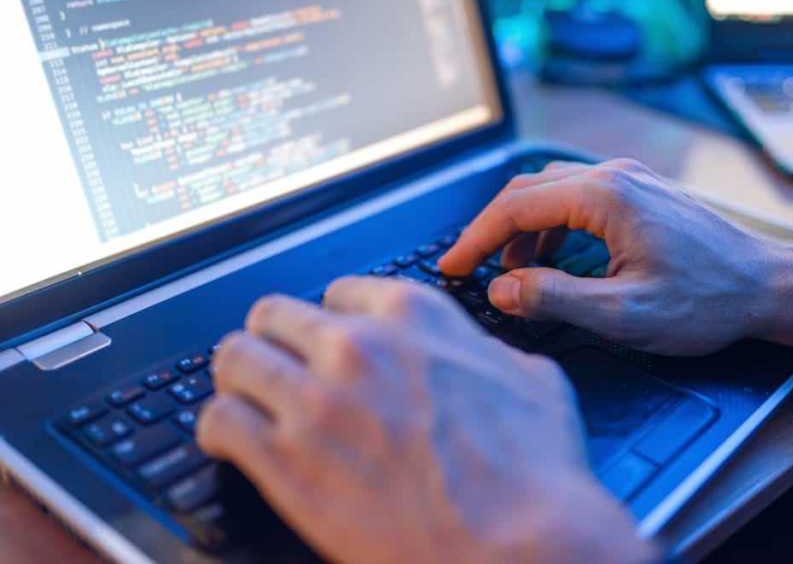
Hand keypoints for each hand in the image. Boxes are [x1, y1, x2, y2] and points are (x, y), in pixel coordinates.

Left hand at [197, 279, 656, 563]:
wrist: (520, 543)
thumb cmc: (537, 470)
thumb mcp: (534, 379)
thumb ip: (486, 353)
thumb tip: (479, 355)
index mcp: (413, 316)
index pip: (339, 292)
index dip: (333, 323)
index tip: (330, 347)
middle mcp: (356, 346)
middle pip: (273, 316)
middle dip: (276, 343)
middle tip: (281, 371)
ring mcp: (316, 400)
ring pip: (234, 358)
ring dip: (239, 379)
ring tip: (247, 402)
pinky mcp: (286, 462)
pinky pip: (218, 421)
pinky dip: (219, 430)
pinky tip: (232, 444)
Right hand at [439, 159, 792, 358]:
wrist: (770, 286)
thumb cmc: (707, 301)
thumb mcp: (625, 314)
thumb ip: (555, 299)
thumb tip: (499, 289)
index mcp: (605, 196)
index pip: (516, 207)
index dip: (474, 239)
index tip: (449, 267)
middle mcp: (614, 176)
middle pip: (528, 190)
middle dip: (492, 229)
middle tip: (468, 268)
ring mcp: (629, 180)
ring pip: (552, 191)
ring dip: (523, 228)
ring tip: (513, 274)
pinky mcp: (640, 193)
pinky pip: (578, 198)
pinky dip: (553, 226)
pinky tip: (554, 259)